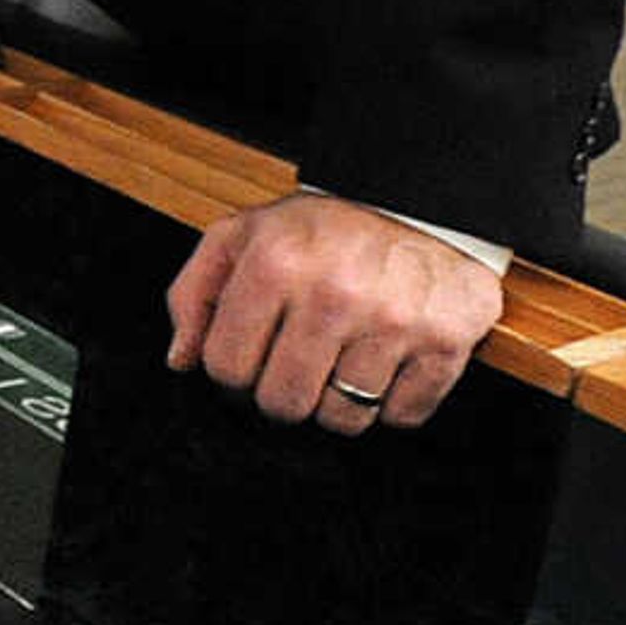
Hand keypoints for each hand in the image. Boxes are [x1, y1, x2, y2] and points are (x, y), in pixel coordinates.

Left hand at [163, 192, 503, 433]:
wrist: (422, 206)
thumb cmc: (326, 230)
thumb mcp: (244, 236)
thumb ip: (196, 293)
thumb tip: (181, 359)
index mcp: (276, 263)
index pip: (226, 367)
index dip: (232, 373)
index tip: (249, 360)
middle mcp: (333, 293)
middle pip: (283, 403)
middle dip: (282, 393)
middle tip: (296, 364)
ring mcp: (393, 321)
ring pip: (342, 419)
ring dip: (338, 401)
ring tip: (342, 360)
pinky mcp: (444, 343)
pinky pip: (401, 417)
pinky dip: (392, 402)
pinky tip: (385, 362)